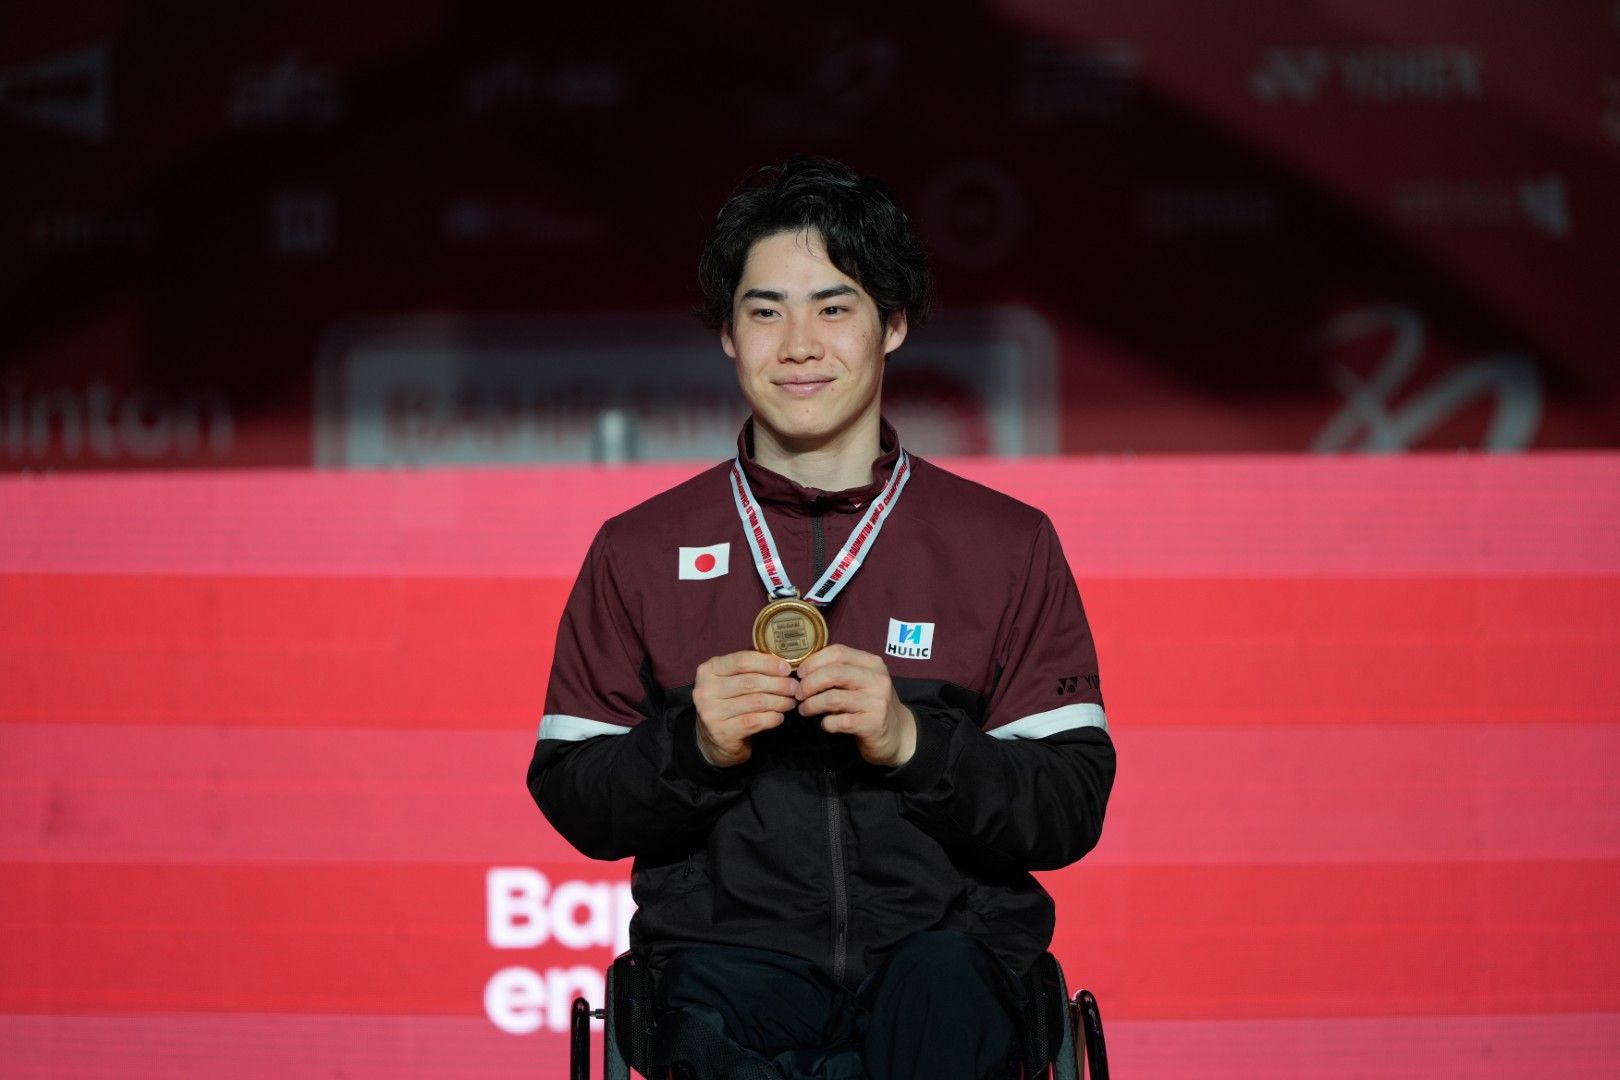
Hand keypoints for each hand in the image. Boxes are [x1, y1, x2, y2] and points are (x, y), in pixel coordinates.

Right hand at [692, 651, 797, 767]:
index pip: (742, 661)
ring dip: (779, 701)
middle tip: (794, 688)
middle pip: (751, 682)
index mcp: (708, 670)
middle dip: (778, 684)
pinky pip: (754, 721)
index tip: (786, 669)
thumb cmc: (729, 704)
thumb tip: (782, 663)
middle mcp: (705, 690)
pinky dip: (772, 718)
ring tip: (790, 702)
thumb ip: (750, 669)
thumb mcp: (731, 680)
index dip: (768, 663)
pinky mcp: (722, 733)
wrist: (714, 740)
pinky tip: (779, 717)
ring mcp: (711, 713)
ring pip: (755, 702)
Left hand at [794, 644, 916, 767]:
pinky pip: (839, 722)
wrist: (898, 734)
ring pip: (833, 698)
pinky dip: (826, 723)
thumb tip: (805, 670)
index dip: (813, 661)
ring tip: (805, 710)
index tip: (800, 673)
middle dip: (809, 683)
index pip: (838, 652)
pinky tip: (825, 724)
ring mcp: (877, 702)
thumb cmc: (871, 704)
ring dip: (812, 705)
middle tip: (799, 694)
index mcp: (872, 663)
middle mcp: (877, 680)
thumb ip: (840, 671)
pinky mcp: (873, 724)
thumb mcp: (861, 681)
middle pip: (834, 673)